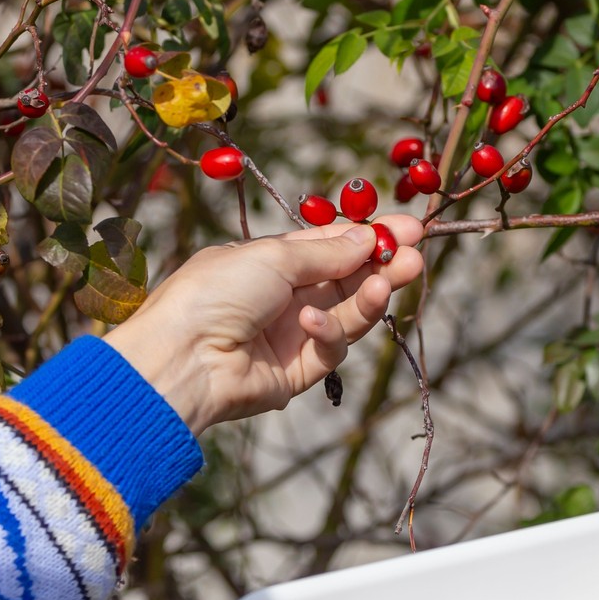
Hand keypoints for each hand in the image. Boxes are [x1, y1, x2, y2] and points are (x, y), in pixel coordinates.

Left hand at [105, 215, 424, 435]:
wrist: (182, 359)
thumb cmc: (214, 293)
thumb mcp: (273, 257)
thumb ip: (327, 252)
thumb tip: (367, 237)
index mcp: (270, 260)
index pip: (331, 244)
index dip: (370, 236)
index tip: (409, 228)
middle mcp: (283, 295)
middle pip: (348, 278)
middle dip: (383, 266)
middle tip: (416, 257)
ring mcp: (291, 333)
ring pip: (348, 313)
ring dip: (370, 297)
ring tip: (389, 281)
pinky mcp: (297, 371)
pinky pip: (329, 348)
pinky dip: (328, 332)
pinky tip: (312, 321)